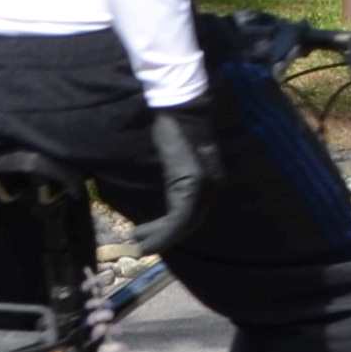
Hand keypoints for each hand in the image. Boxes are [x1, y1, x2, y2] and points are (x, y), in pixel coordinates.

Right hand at [127, 105, 223, 252]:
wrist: (174, 105)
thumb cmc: (170, 127)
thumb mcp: (174, 159)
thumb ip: (176, 179)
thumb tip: (167, 199)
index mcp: (209, 180)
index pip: (192, 215)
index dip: (172, 232)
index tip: (150, 238)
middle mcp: (211, 185)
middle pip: (190, 223)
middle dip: (165, 238)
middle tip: (143, 246)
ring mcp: (205, 185)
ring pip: (184, 224)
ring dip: (161, 238)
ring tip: (139, 242)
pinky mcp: (193, 182)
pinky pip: (180, 216)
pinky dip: (163, 230)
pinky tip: (144, 234)